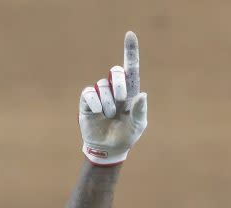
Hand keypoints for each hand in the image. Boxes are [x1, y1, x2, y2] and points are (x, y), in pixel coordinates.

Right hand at [78, 31, 147, 165]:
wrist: (109, 149)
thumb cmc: (126, 135)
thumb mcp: (138, 126)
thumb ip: (140, 111)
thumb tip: (142, 95)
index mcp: (130, 92)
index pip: (131, 68)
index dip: (130, 51)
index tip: (130, 34)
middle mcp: (115, 89)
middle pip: (116, 71)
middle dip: (119, 83)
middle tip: (121, 98)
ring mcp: (100, 94)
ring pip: (103, 85)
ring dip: (108, 103)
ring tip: (109, 116)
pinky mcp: (87, 101)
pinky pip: (89, 93)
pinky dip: (95, 103)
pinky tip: (98, 112)